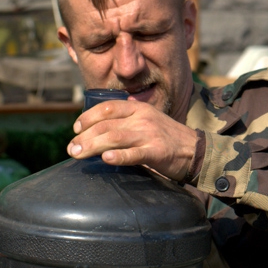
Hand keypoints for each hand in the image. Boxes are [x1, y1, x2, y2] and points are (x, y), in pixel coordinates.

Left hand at [67, 99, 196, 181]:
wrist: (196, 151)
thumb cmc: (168, 139)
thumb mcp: (148, 121)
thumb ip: (127, 121)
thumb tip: (101, 128)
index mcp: (138, 108)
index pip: (107, 107)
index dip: (88, 117)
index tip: (76, 129)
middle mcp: (142, 118)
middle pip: (106, 125)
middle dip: (85, 137)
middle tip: (71, 149)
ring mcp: (149, 135)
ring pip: (114, 137)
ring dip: (92, 146)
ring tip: (78, 154)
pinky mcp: (157, 152)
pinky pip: (134, 154)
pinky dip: (118, 156)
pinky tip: (105, 159)